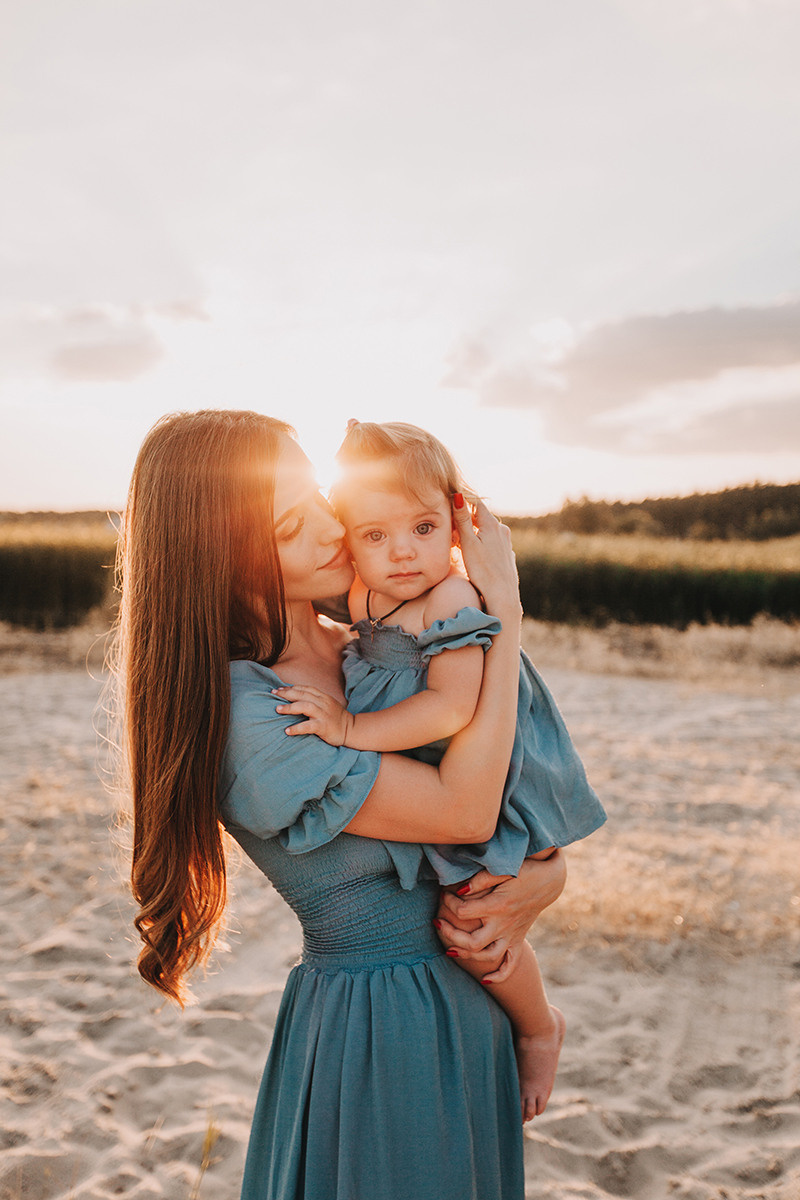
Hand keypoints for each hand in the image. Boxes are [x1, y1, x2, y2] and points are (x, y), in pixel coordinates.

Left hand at [273, 685, 352, 746]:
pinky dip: (297, 728)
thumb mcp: (326, 704)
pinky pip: (308, 726)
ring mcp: (323, 714)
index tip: (278, 689)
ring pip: (305, 706)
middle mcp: (323, 702)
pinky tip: (287, 730)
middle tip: (273, 694)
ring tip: (278, 709)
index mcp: (322, 696)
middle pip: (302, 694)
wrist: (351, 729)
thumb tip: (295, 698)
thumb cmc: (335, 717)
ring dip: (290, 707)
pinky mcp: (324, 726)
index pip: (304, 688)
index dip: (291, 687)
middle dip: (286, 693)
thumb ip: (313, 699)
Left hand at [434, 853, 565, 982]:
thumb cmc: (524, 871)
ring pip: (488, 956)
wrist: (550, 881)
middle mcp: (504, 924)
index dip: (449, 902)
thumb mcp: (503, 870)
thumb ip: (480, 880)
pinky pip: (510, 964)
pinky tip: (485, 980)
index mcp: (498, 905)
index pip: (463, 911)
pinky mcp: (518, 940)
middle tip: (437, 923)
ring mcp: (512, 935)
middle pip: (473, 942)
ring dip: (467, 956)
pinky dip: (499, 976)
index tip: (444, 893)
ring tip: (449, 949)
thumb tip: (459, 890)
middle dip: (451, 936)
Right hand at [452, 496, 520, 623]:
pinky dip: (482, 543)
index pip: (476, 503)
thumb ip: (463, 519)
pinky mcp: (507, 554)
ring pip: (487, 531)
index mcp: (492, 525)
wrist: (502, 595)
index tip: (450, 498)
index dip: (463, 499)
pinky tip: (475, 554)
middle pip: (481, 517)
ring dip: (474, 532)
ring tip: (459, 541)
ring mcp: (506, 543)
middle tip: (450, 524)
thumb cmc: (482, 571)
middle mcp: (502, 530)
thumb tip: (457, 496)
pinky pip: (492, 542)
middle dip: (466, 519)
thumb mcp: (468, 543)